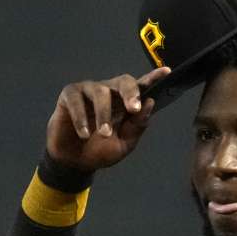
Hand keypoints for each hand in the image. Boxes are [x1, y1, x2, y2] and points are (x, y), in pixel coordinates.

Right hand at [45, 67, 171, 172]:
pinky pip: (77, 100)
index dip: (154, 78)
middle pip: (124, 82)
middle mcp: (109, 91)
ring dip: (103, 114)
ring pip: (100, 92)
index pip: (142, 87)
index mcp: (125, 102)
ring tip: (104, 134)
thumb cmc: (100, 150)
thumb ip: (137, 126)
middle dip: (131, 93)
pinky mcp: (70, 95)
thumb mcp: (124, 144)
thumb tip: (149, 103)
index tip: (166, 73)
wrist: (75, 163)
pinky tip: (85, 134)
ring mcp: (89, 91)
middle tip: (134, 109)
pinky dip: (81, 118)